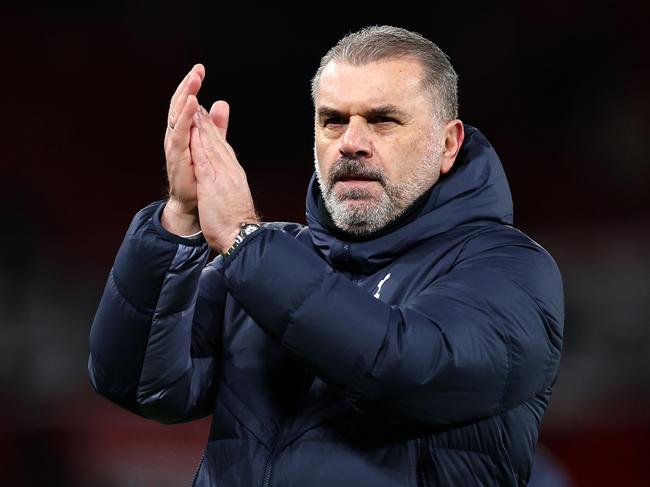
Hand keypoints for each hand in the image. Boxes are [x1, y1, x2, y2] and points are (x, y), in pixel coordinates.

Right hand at [160, 65, 230, 235]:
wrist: (194, 204)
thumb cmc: (199, 176)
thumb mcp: (210, 144)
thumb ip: (215, 125)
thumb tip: (220, 103)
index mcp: (185, 131)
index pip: (186, 103)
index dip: (191, 86)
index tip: (199, 69)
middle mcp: (176, 135)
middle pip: (179, 105)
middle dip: (187, 86)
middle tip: (197, 70)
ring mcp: (175, 146)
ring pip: (177, 116)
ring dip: (185, 97)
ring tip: (193, 82)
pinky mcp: (177, 157)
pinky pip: (180, 134)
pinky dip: (185, 118)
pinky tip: (192, 105)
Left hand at [190, 105, 257, 252]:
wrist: (241, 234)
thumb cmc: (235, 220)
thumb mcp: (232, 196)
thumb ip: (227, 182)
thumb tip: (225, 177)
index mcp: (233, 173)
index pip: (222, 147)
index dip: (213, 130)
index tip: (205, 116)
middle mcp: (229, 169)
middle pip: (217, 141)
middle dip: (207, 121)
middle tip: (198, 102)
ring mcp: (222, 174)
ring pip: (210, 145)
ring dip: (202, 125)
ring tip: (194, 108)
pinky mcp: (212, 182)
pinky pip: (204, 159)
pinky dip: (198, 144)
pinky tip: (192, 131)